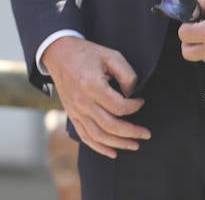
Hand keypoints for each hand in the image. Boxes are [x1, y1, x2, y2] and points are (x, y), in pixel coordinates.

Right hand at [41, 36, 147, 157]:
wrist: (58, 52)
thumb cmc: (87, 53)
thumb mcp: (111, 56)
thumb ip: (127, 75)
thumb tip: (132, 96)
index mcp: (91, 85)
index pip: (119, 107)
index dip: (134, 107)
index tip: (141, 102)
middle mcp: (81, 101)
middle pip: (110, 126)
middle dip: (132, 133)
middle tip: (146, 134)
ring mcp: (74, 109)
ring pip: (98, 135)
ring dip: (118, 143)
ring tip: (134, 145)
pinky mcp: (71, 113)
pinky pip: (84, 135)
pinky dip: (99, 147)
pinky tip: (113, 152)